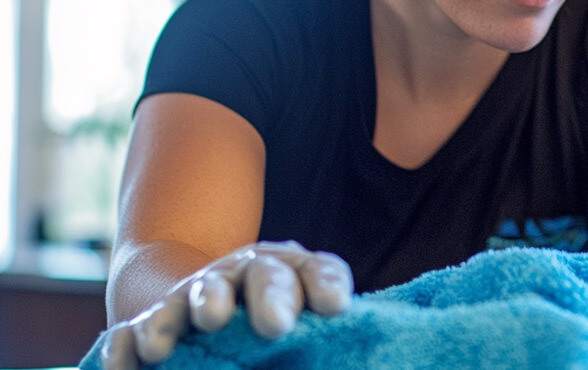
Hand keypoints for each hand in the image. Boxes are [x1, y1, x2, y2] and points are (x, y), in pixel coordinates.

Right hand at [99, 240, 353, 368]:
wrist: (205, 307)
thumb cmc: (271, 324)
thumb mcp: (300, 331)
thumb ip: (313, 346)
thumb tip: (334, 355)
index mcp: (290, 275)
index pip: (315, 272)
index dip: (325, 285)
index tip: (335, 306)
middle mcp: (242, 277)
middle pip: (262, 275)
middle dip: (269, 298)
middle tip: (276, 326)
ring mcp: (194, 297)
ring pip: (197, 295)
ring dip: (195, 313)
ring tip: (188, 340)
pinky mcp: (149, 325)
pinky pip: (132, 334)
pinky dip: (128, 348)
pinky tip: (127, 367)